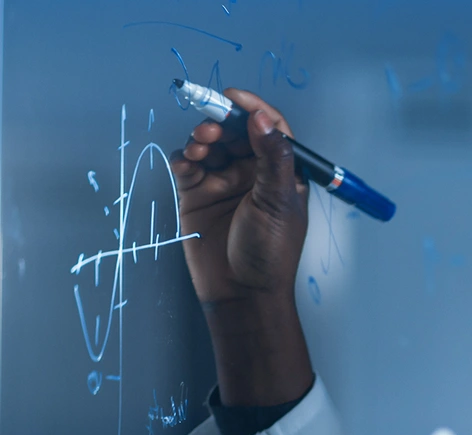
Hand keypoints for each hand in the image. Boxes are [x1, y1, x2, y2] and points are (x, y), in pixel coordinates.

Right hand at [170, 88, 312, 405]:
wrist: (241, 293)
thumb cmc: (269, 253)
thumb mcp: (278, 203)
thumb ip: (272, 158)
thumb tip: (263, 119)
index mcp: (281, 173)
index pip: (270, 129)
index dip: (254, 109)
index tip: (234, 98)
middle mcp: (253, 173)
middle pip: (235, 131)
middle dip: (221, 123)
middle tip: (211, 127)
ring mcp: (223, 181)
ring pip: (209, 143)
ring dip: (202, 138)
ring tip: (200, 148)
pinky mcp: (197, 192)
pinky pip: (187, 163)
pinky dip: (184, 156)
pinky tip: (187, 163)